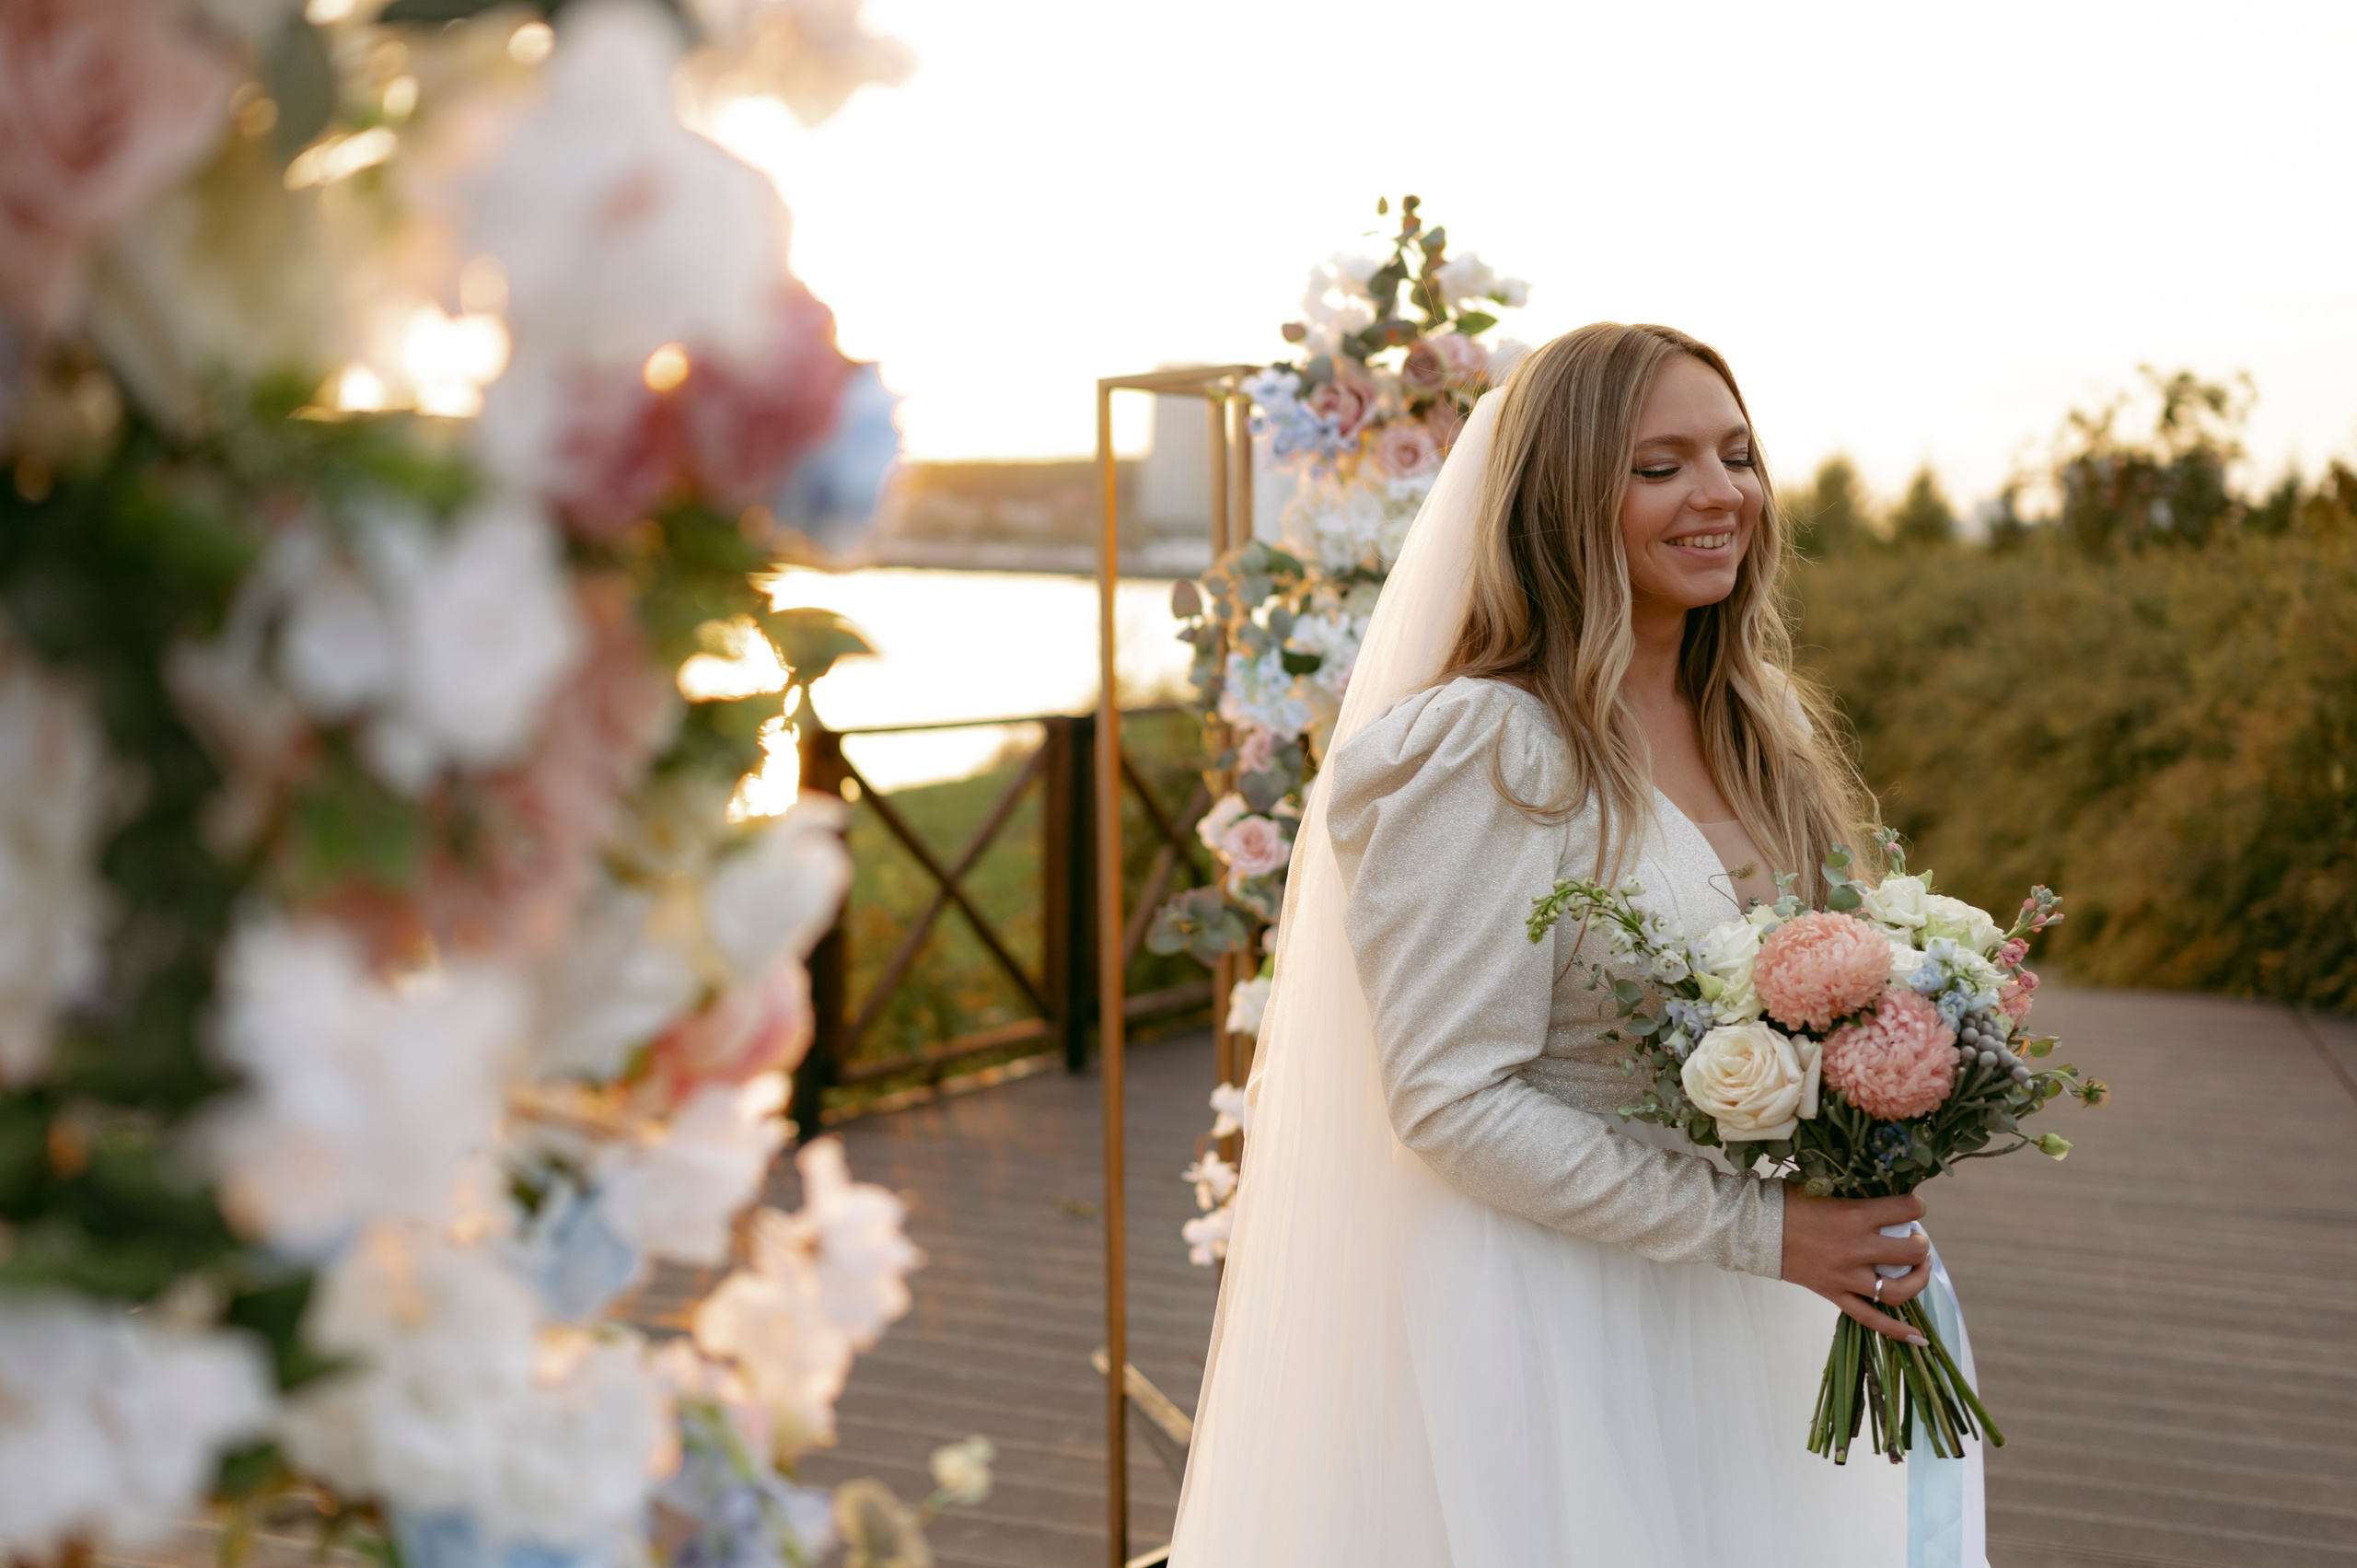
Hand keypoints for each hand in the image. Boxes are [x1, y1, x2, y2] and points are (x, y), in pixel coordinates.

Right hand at [1780, 1187, 1931, 1342]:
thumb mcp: (1824, 1189)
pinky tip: (1918, 1337)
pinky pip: (1871, 1319)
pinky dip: (1896, 1331)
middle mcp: (1855, 1248)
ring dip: (1917, 1280)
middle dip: (1921, 1244)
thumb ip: (1855, 1197)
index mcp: (1854, 1215)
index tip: (1912, 1208)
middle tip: (1915, 1239)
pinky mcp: (1835, 1295)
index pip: (1906, 1209)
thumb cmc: (1788, 1203)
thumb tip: (1883, 1201)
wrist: (1754, 1229)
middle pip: (1910, 1252)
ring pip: (1898, 1290)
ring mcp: (1846, 1276)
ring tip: (1917, 1268)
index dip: (1916, 1207)